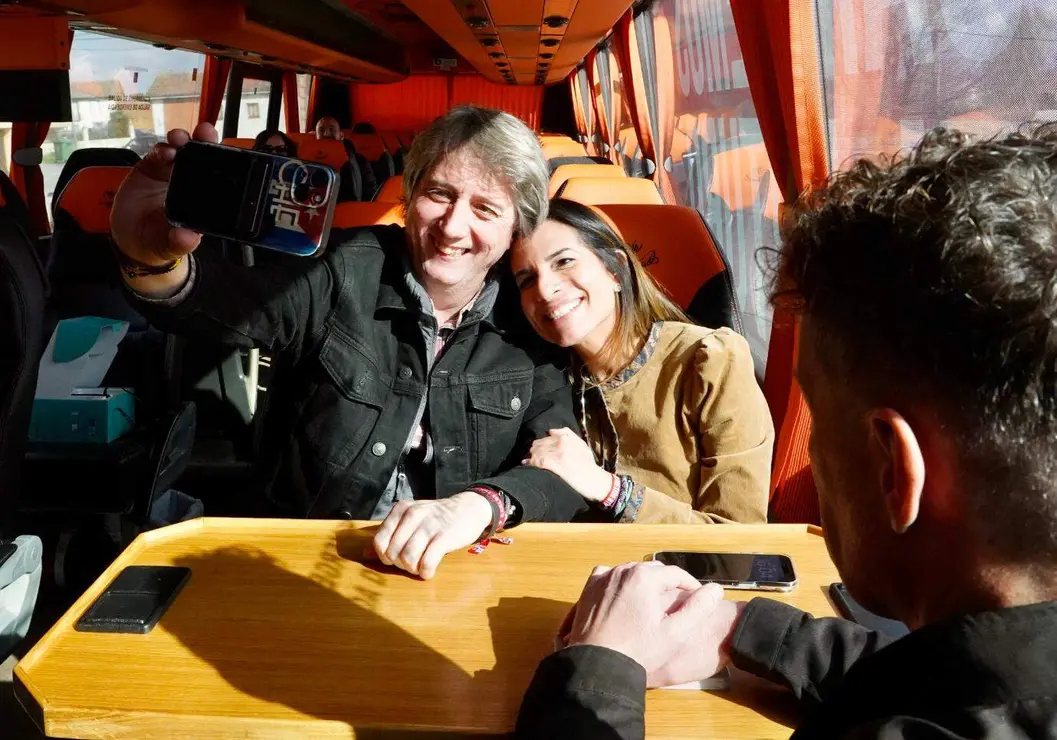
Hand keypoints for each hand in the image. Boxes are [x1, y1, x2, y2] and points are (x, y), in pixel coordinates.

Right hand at [110, 122, 218, 266]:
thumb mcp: (169, 246)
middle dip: (206, 141)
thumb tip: (187, 237)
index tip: (225, 153)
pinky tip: (164, 152)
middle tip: (205, 132)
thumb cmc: (158, 242)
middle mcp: (192, 183)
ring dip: (183, 140)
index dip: (223, 162)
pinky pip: (159, 153)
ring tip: (180, 139)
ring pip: (183, 150)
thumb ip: (179, 243)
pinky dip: (162, 148)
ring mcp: (172, 173)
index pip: (219, 178)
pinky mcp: (153, 167)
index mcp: (204, 200)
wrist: (129, 239)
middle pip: (204, 157)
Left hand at [372, 492, 492, 579]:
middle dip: (400, 564)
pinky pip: (427, 562)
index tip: (396, 558)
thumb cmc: (436, 518)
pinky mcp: (444, 537)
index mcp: (400, 510)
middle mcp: (412, 515)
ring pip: (408, 558)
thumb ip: (389, 535)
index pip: (379, 541)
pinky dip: (426, 572)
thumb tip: (365, 555)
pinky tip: (429, 571)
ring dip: (412, 569)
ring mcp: (428, 525)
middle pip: (393, 553)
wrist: (468, 508)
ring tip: (420, 567)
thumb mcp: (410, 521)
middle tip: (412, 563)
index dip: (385, 556)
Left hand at [524, 428, 612, 501]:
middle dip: (534, 450)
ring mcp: (557, 454)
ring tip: (529, 461)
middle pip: (539, 443)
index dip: (541, 443)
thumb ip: (567, 434)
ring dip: (531, 456)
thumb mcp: (581, 444)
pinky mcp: (553, 465)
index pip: (547, 436)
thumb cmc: (588, 464)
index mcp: (566, 437)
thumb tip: (551, 431)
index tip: (538, 448)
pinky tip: (528, 465)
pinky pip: (537, 461)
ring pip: (537, 452)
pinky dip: (531, 463)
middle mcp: (560, 443)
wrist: (593, 480)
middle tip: (531, 456)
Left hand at [565, 562, 741, 686]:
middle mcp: (623, 570)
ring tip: (653, 604)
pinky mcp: (589, 588)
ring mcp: (604, 577)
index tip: (697, 598)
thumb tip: (716, 589)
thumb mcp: (675, 633)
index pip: (676, 574)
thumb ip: (698, 608)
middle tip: (676, 603)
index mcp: (645, 577)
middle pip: (654, 571)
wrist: (598, 664)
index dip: (690, 585)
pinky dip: (622, 584)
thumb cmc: (638, 650)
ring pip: (632, 572)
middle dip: (668, 583)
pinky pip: (611, 578)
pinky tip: (626, 600)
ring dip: (645, 583)